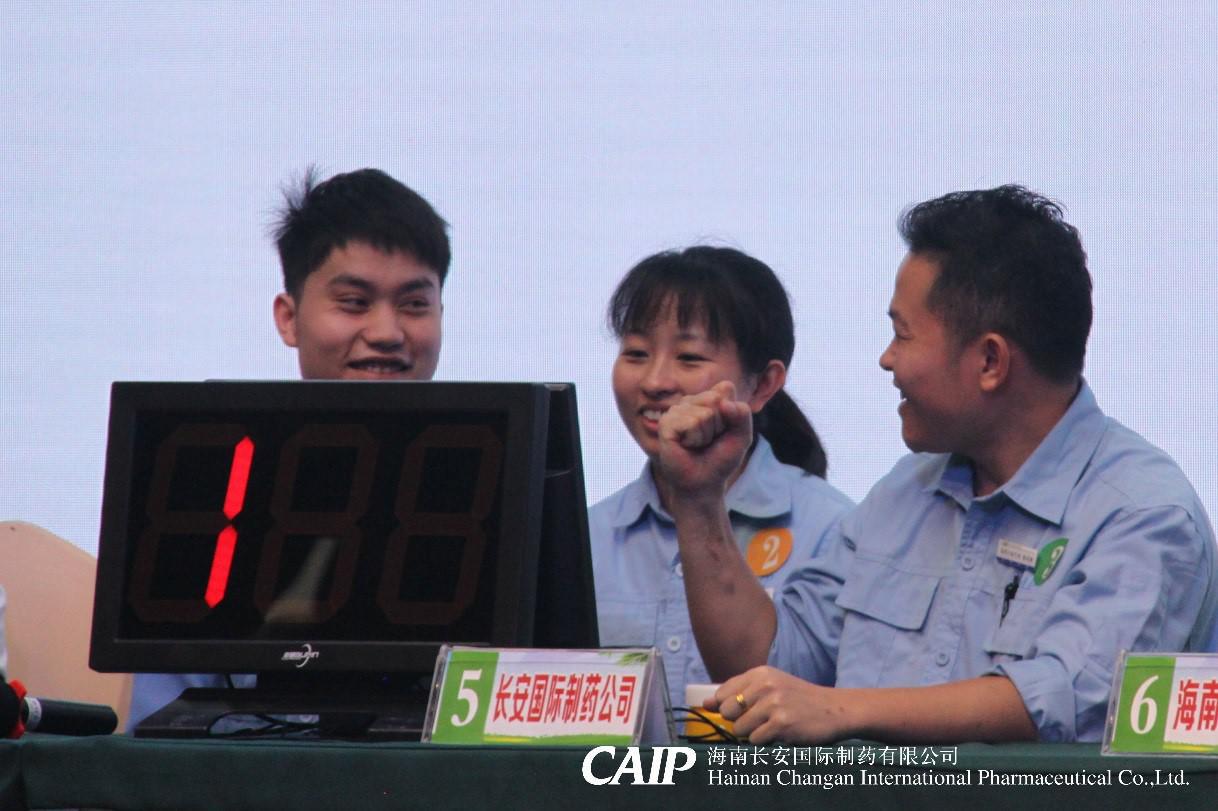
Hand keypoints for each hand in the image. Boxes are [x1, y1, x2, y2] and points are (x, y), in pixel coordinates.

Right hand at [654, 381, 752, 501]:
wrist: (703, 483)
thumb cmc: (720, 458)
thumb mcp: (741, 435)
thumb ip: (742, 414)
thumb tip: (723, 402)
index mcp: (706, 397)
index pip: (726, 389)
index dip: (731, 413)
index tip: (723, 431)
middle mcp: (690, 401)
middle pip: (716, 399)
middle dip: (719, 425)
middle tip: (709, 440)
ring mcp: (676, 411)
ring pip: (704, 414)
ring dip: (706, 435)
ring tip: (698, 444)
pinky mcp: (666, 423)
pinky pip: (691, 423)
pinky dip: (695, 439)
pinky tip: (687, 445)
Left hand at [708, 666, 852, 744]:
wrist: (833, 710)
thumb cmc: (798, 699)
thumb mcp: (771, 685)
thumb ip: (739, 692)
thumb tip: (705, 703)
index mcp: (760, 673)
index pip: (723, 692)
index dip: (723, 707)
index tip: (733, 714)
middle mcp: (765, 685)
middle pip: (727, 712)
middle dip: (738, 722)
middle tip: (758, 721)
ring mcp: (773, 704)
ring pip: (739, 728)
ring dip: (751, 733)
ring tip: (770, 727)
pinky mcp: (781, 724)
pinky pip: (754, 740)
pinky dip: (764, 742)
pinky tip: (779, 734)